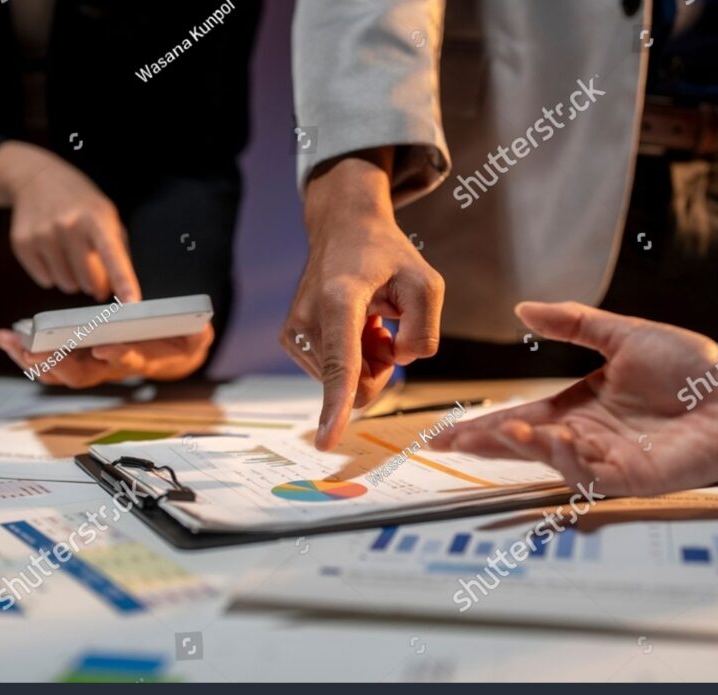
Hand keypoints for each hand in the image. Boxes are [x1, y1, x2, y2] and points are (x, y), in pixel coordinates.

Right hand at [0, 141, 140, 301]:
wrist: (38, 178)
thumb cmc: (81, 203)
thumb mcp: (107, 217)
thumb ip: (118, 254)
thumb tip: (114, 291)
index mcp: (96, 218)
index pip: (112, 254)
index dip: (123, 279)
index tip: (132, 301)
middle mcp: (68, 226)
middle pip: (88, 280)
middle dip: (95, 284)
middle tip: (94, 271)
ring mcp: (42, 234)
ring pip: (66, 284)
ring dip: (73, 279)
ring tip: (71, 256)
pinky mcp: (23, 243)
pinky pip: (45, 280)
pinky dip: (52, 274)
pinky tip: (53, 252)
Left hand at [0, 324, 213, 387]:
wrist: (172, 352)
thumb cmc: (181, 339)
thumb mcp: (196, 336)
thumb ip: (196, 333)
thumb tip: (200, 328)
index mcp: (140, 358)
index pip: (128, 360)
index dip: (117, 356)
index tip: (104, 348)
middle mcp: (112, 367)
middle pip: (83, 373)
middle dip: (57, 363)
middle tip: (33, 351)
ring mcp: (93, 364)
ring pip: (60, 371)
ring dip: (33, 359)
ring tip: (9, 342)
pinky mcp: (79, 357)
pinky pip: (51, 361)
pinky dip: (27, 352)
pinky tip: (9, 340)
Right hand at [282, 150, 444, 450]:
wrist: (342, 231)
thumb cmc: (385, 256)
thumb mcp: (426, 282)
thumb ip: (424, 330)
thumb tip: (398, 361)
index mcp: (340, 299)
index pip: (341, 363)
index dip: (336, 404)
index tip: (326, 441)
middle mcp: (307, 317)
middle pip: (358, 383)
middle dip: (381, 365)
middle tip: (382, 324)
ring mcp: (294, 332)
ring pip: (347, 382)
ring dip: (367, 358)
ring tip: (365, 319)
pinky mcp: (291, 341)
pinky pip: (335, 375)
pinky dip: (353, 357)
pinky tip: (352, 324)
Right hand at [432, 302, 717, 495]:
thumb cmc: (689, 365)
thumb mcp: (623, 334)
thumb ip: (572, 323)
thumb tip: (522, 309)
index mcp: (577, 407)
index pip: (518, 417)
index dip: (482, 425)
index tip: (445, 431)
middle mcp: (585, 437)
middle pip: (523, 444)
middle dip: (486, 445)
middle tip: (450, 442)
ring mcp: (606, 460)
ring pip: (550, 461)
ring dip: (524, 448)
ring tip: (505, 431)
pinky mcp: (631, 478)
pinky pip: (589, 474)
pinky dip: (567, 459)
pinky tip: (556, 438)